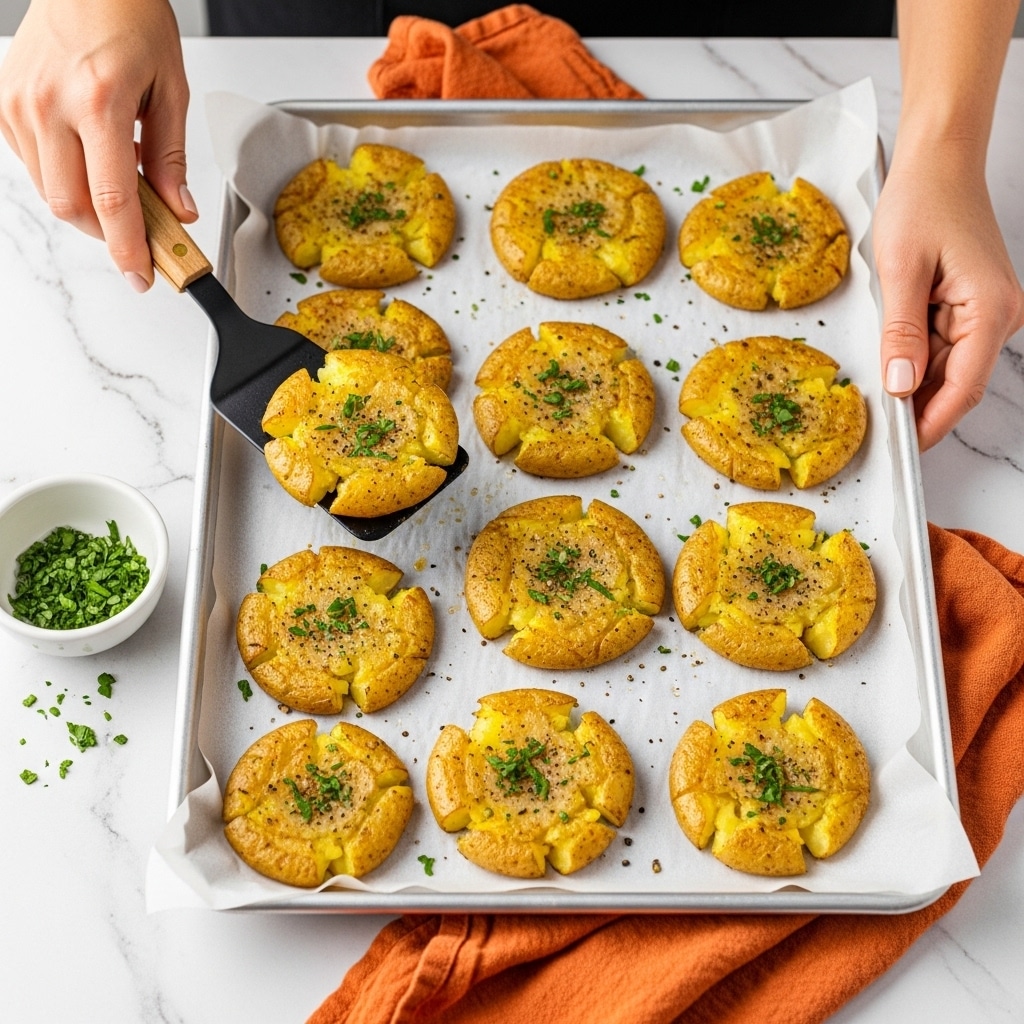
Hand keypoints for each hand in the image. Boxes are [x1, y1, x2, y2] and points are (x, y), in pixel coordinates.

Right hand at [0, 0, 194, 291]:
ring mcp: (19, 104)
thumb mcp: (170, 89)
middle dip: (108, 233)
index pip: (113, 201)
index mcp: (100, 102)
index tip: (142, 276)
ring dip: (88, 205)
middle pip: (74, 207)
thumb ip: (171, 158)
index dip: (129, 249)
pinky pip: (34, 166)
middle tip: (140, 233)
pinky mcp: (3, 103)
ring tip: (117, 174)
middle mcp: (50, 104)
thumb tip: (178, 210)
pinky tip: (89, 155)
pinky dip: (65, 177)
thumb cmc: (130, 18)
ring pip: (51, 192)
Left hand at [873, 145, 1023, 450]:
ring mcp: (986, 313)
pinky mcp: (969, 307)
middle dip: (918, 409)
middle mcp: (998, 315)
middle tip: (875, 433)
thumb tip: (901, 386)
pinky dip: (915, 361)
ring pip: (947, 369)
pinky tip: (888, 369)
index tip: (903, 448)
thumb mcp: (901, 270)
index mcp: (990, 309)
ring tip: (872, 404)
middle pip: (957, 383)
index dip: (931, 422)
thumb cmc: (922, 201)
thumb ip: (902, 332)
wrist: (937, 162)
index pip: (964, 386)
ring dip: (913, 386)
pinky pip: (942, 348)